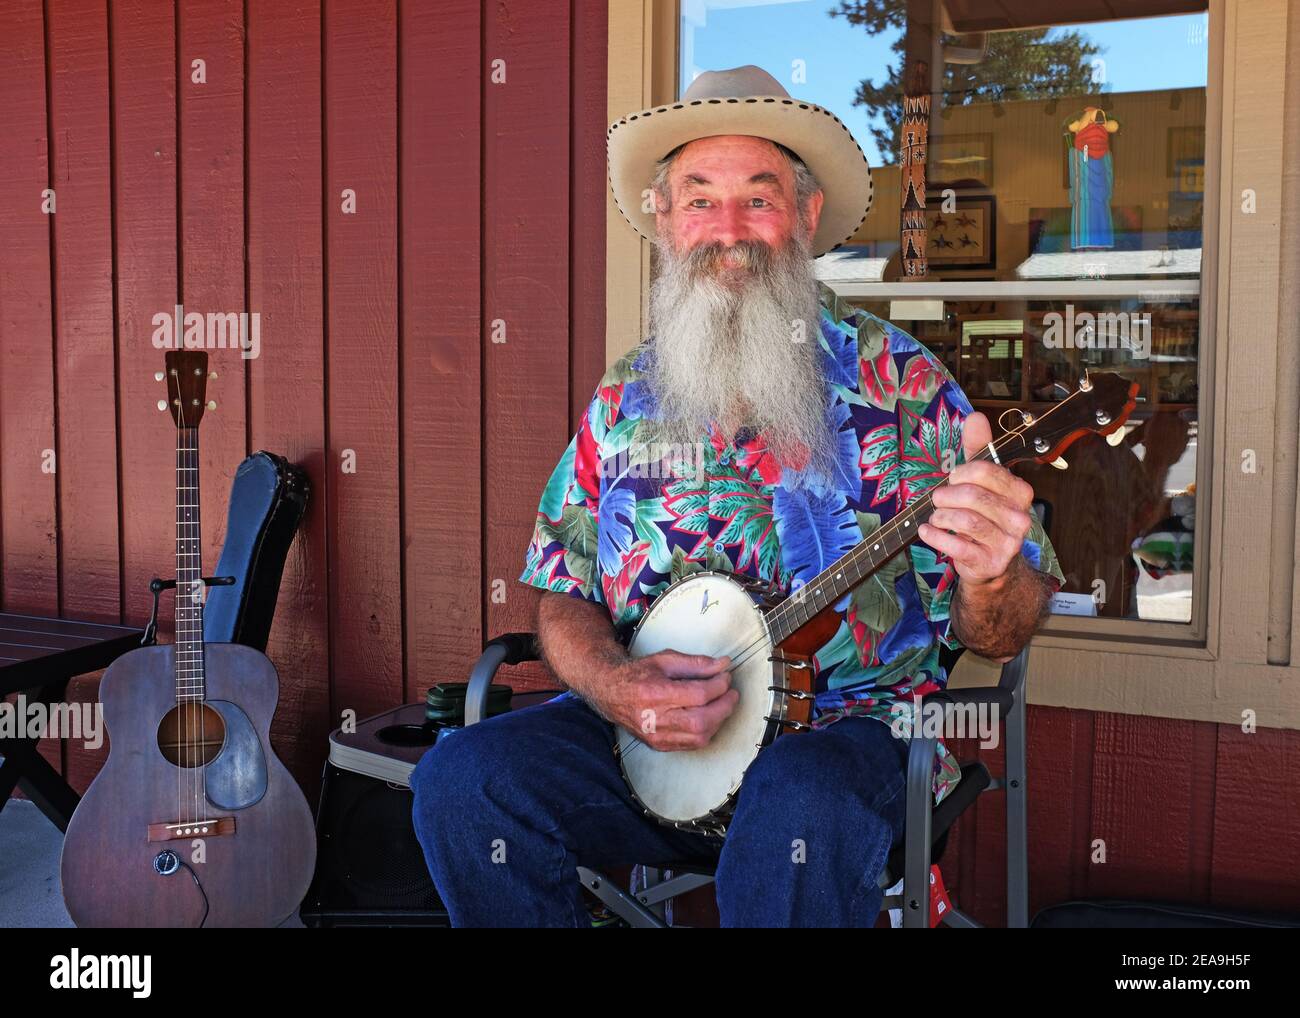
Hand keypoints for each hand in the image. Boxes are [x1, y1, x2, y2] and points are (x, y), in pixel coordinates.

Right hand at [599, 650, 737, 750]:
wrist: (610, 692)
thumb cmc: (637, 674)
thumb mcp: (665, 660)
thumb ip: (696, 663)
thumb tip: (723, 664)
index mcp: (655, 693)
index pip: (698, 695)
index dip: (719, 686)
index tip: (726, 677)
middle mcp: (655, 718)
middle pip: (702, 720)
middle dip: (724, 706)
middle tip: (731, 692)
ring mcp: (657, 735)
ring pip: (699, 736)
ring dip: (718, 720)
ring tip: (722, 704)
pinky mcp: (659, 745)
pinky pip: (691, 744)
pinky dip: (706, 731)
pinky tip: (709, 717)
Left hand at [917, 410, 1035, 587]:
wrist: (993, 564)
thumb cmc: (985, 516)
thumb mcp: (982, 482)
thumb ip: (978, 450)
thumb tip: (975, 416)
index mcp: (1020, 492)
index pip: (985, 471)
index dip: (960, 473)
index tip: (951, 479)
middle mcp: (1020, 518)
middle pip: (973, 496)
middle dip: (946, 495)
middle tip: (937, 499)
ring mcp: (1008, 543)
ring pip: (966, 521)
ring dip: (941, 516)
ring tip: (935, 516)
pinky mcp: (991, 563)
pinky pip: (958, 546)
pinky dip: (936, 536)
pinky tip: (927, 531)